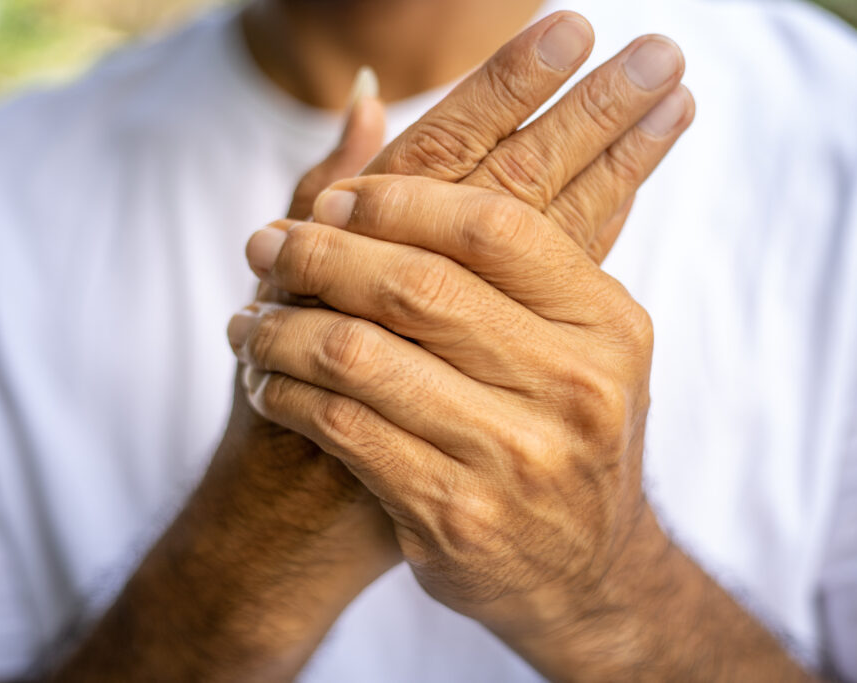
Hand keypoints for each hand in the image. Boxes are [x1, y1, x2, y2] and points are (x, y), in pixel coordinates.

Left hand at [230, 10, 688, 565]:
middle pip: (416, 287)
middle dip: (318, 256)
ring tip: (248, 321)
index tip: (337, 198)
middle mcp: (574, 388)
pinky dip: (286, 396)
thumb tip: (372, 104)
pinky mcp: (455, 516)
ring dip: (281, 331)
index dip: (401, 200)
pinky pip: (343, 429)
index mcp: (608, 324)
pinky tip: (266, 385)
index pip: (495, 227)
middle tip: (264, 246)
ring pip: (360, 358)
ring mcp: (516, 458)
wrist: (585, 574)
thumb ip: (502, 246)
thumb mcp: (572, 339)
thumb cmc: (564, 433)